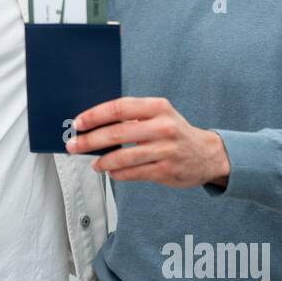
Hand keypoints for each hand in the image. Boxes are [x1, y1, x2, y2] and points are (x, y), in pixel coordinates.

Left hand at [66, 96, 229, 187]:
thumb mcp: (158, 115)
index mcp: (158, 107)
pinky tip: (110, 171)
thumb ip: (131, 118)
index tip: (78, 123)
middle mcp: (163, 127)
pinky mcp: (166, 170)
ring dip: (102, 161)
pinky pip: (133, 173)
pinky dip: (117, 173)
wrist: (208, 154)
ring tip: (93, 162)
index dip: (95, 116)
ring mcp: (165, 150)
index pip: (119, 108)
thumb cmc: (175, 132)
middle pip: (117, 133)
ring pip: (123, 157)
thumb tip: (93, 125)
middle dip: (90, 140)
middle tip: (74, 145)